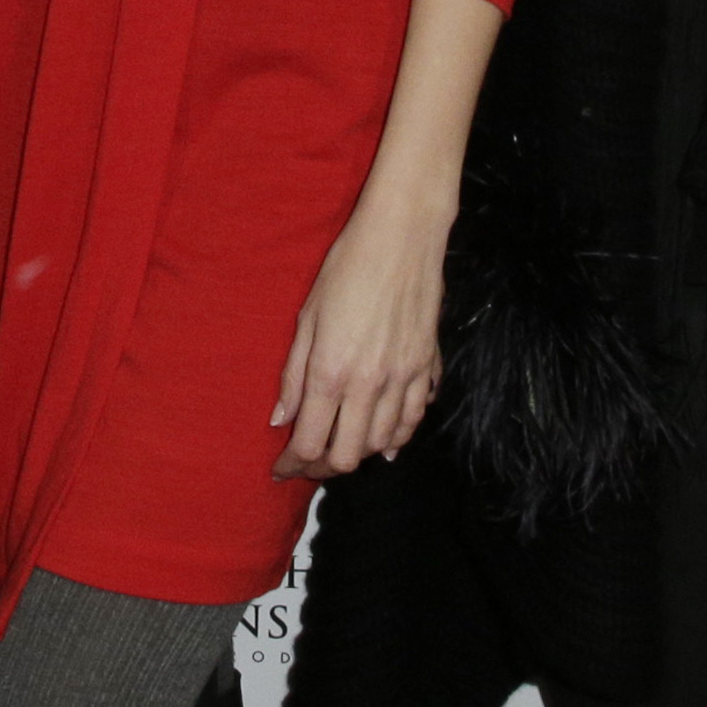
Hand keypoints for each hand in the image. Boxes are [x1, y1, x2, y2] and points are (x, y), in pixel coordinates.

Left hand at [272, 189, 450, 482]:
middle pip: (346, 456)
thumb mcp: (306, 317)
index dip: (292, 465)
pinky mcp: (426, 369)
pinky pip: (413, 421)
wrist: (402, 237)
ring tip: (339, 446)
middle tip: (307, 463)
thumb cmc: (347, 268)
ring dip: (357, 453)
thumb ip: (293, 375)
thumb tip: (280, 420)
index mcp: (330, 372)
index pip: (310, 444)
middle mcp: (369, 385)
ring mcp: (403, 380)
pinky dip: (396, 438)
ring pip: (381, 445)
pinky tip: (383, 440)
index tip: (281, 469)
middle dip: (321, 469)